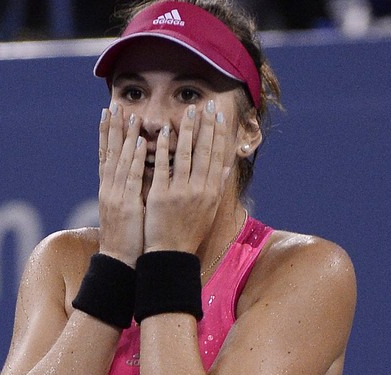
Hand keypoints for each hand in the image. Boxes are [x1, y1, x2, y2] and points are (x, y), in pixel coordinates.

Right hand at [97, 103, 146, 266]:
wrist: (120, 262)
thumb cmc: (128, 239)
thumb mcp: (127, 212)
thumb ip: (130, 192)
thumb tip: (138, 178)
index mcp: (110, 190)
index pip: (107, 157)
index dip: (107, 135)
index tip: (110, 115)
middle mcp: (109, 188)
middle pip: (109, 153)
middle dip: (112, 128)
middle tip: (115, 105)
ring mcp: (116, 195)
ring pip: (119, 159)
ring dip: (124, 135)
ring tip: (129, 113)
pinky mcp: (126, 204)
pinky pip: (131, 176)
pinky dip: (134, 157)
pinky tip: (139, 141)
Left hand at [144, 101, 229, 253]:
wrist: (170, 253)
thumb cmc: (189, 231)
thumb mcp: (209, 210)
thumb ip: (218, 186)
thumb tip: (228, 166)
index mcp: (212, 192)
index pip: (218, 157)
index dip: (219, 135)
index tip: (219, 116)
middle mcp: (200, 190)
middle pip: (205, 152)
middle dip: (207, 126)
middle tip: (207, 104)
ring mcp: (181, 192)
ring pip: (186, 155)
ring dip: (188, 131)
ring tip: (189, 111)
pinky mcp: (162, 195)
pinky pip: (163, 167)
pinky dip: (164, 149)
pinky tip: (164, 133)